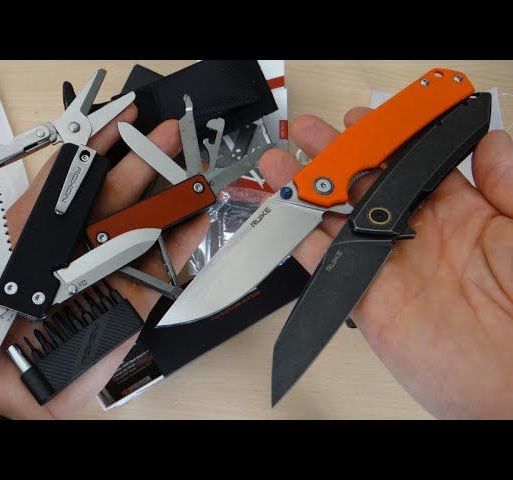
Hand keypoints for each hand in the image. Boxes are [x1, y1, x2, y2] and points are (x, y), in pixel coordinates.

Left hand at [0, 105, 208, 418]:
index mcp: (27, 235)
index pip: (66, 181)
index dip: (92, 147)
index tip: (116, 120)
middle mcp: (67, 251)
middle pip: (110, 199)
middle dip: (140, 162)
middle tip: (168, 132)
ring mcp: (97, 279)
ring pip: (137, 230)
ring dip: (167, 198)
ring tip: (193, 166)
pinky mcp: (120, 311)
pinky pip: (154, 275)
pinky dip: (178, 247)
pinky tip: (196, 217)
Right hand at [259, 110, 512, 418]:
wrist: (512, 389)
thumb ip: (507, 185)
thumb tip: (490, 141)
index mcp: (459, 214)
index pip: (409, 165)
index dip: (382, 140)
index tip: (362, 120)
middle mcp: (416, 236)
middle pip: (364, 187)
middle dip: (334, 157)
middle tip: (310, 134)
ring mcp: (388, 266)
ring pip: (336, 220)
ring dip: (307, 192)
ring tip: (281, 166)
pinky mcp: (366, 299)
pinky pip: (326, 264)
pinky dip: (301, 241)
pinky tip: (284, 216)